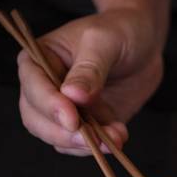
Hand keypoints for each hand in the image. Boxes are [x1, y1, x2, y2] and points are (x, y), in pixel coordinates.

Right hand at [17, 9, 163, 155]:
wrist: (144, 43)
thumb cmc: (119, 31)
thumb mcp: (104, 41)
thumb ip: (89, 69)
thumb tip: (72, 95)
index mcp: (38, 60)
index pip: (32, 86)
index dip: (48, 105)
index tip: (71, 119)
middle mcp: (45, 88)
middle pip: (37, 119)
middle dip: (63, 133)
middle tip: (92, 138)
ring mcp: (66, 108)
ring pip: (58, 137)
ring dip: (85, 144)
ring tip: (115, 137)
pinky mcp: (87, 123)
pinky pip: (84, 143)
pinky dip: (100, 145)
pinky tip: (119, 135)